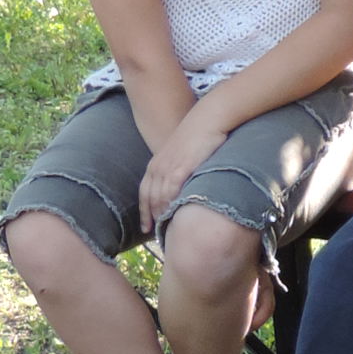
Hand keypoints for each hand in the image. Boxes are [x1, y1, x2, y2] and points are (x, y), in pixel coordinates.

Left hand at [139, 113, 228, 233]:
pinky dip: (171, 206)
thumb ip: (180, 169)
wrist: (208, 119)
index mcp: (156, 164)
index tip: (146, 227)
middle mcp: (157, 167)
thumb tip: (185, 185)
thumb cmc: (200, 135)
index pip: (145, 193)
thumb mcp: (184, 154)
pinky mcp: (179, 169)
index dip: (144, 212)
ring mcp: (167, 168)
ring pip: (159, 199)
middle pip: (149, 199)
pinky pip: (171, 193)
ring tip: (169, 231)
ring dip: (162, 216)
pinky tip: (176, 217)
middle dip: (151, 217)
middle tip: (156, 234)